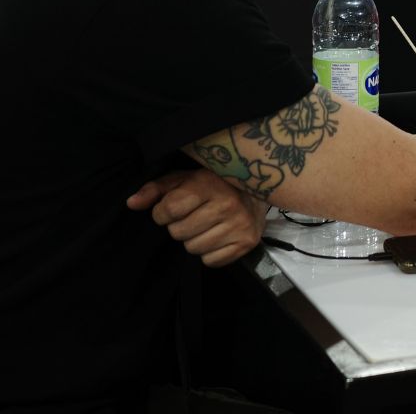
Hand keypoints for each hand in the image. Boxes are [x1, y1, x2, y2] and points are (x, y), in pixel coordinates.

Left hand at [127, 168, 266, 267]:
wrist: (259, 187)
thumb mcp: (185, 178)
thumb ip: (157, 189)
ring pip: (192, 248)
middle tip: (195, 214)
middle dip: (180, 225)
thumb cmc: (214, 183)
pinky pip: (210, 261)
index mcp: (209, 183)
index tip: (174, 206)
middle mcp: (226, 204)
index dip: (163, 212)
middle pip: (178, 233)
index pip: (168, 210)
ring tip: (208, 224)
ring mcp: (239, 224)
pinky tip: (219, 235)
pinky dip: (210, 252)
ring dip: (195, 239)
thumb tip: (132, 204)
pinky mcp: (246, 242)